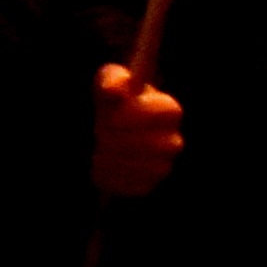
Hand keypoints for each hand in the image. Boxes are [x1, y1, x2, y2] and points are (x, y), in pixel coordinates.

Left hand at [92, 65, 182, 198]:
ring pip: (146, 167)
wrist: (96, 133)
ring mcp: (162, 165)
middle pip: (160, 144)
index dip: (141, 114)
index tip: (113, 116)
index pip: (169, 112)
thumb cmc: (109, 103)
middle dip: (125, 140)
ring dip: (114, 158)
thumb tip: (114, 89)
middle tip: (99, 134)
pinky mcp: (146, 185)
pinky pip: (134, 186)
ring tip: (95, 149)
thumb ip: (112, 80)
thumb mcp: (106, 83)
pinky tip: (98, 165)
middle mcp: (172, 140)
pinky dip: (112, 177)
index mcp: (167, 110)